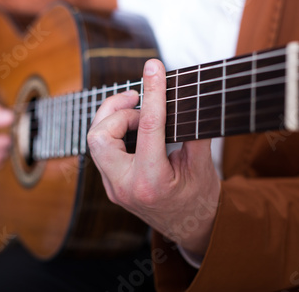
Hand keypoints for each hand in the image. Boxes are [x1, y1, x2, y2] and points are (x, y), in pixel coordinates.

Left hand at [88, 59, 220, 256]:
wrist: (192, 230)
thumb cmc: (200, 201)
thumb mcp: (203, 166)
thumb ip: (193, 132)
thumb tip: (187, 97)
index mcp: (152, 183)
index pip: (149, 128)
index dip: (153, 93)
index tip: (154, 68)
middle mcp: (125, 186)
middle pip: (100, 136)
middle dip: (116, 110)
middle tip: (138, 99)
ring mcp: (114, 187)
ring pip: (95, 142)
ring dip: (112, 119)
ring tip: (138, 110)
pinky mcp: (112, 184)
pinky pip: (102, 150)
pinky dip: (114, 131)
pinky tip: (133, 126)